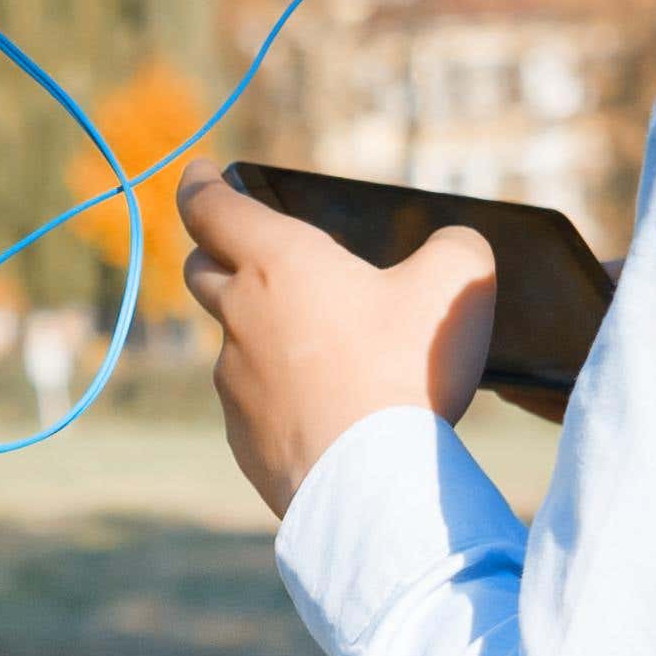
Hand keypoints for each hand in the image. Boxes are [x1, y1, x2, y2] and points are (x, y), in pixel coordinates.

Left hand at [181, 169, 490, 518]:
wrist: (373, 483)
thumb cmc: (407, 372)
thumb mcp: (458, 284)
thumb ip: (454, 246)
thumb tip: (451, 246)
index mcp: (278, 263)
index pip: (211, 208)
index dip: (200, 184)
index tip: (197, 173)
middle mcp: (241, 316)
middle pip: (202, 269)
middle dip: (218, 252)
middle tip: (244, 250)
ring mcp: (234, 380)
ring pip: (233, 340)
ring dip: (260, 333)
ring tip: (319, 348)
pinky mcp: (241, 435)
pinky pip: (252, 401)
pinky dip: (277, 394)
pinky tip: (324, 408)